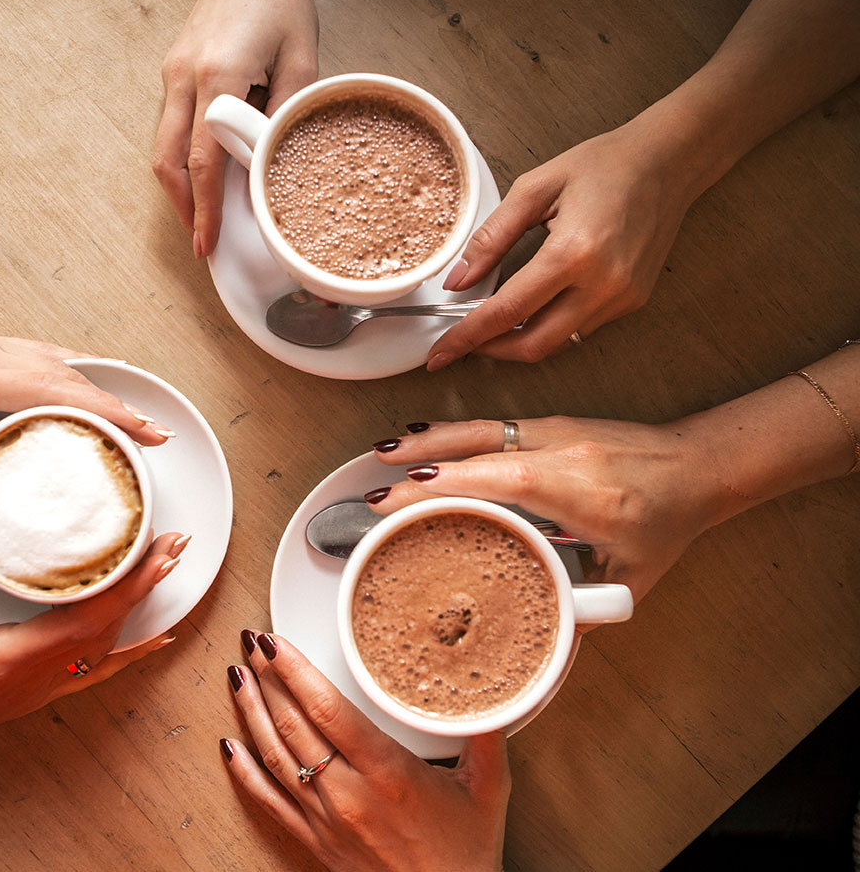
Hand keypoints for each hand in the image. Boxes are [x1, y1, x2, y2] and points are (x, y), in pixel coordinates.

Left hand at [0, 277, 171, 498]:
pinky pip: (40, 354)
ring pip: (60, 362)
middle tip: (158, 435)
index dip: (110, 415)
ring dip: (101, 388)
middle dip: (121, 406)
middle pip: (72, 377)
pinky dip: (72, 371)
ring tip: (132, 416)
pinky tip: (83, 382)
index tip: (148, 434)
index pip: (58, 395)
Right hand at [0, 487, 188, 767]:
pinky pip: (95, 669)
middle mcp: (31, 680)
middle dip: (145, 583)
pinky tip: (158, 637)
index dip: (125, 586)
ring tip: (168, 565)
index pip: (82, 621)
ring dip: (139, 605)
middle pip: (106, 629)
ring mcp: (38, 690)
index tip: (155, 551)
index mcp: (2, 663)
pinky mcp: (36, 690)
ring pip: (105, 647)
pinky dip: (130, 650)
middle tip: (175, 542)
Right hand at [153, 0, 317, 257]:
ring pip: (162, 145)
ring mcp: (173, 71)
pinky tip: (204, 176)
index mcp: (219, 75)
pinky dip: (182, 158)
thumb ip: (285, 115)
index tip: (208, 242)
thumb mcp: (301, 59)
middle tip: (202, 242)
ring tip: (203, 216)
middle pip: (168, 161)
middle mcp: (185, 76)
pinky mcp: (174, 68)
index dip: (205, 209)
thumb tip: (272, 168)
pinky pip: (170, 124)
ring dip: (180, 186)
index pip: (203, 161)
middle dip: (183, 208)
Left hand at [221, 632, 508, 871]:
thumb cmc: (465, 854)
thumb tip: (491, 691)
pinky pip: (269, 801)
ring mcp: (326, 819)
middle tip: (252, 642)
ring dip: (251, 712)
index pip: (327, 708)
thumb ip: (487, 735)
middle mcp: (348, 793)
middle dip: (267, 678)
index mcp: (386, 772)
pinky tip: (229, 745)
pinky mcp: (315, 841)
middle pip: (293, 723)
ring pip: (274, 756)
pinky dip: (244, 771)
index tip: (277, 642)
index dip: (295, 671)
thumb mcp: (487, 789)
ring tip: (237, 676)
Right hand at [365, 418, 728, 602]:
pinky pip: (492, 425)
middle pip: (478, 448)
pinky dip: (453, 435)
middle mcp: (562, 451)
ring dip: (429, 441)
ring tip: (384, 455)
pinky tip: (427, 444)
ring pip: (480, 428)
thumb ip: (587, 610)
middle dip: (420, 466)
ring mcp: (554, 431)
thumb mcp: (633, 575)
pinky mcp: (550, 424)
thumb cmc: (670, 518)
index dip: (446, 485)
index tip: (400, 500)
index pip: (500, 479)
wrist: (702, 463)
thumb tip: (549, 650)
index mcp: (581, 490)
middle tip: (374, 489)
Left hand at [427, 122, 697, 367]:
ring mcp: (622, 297)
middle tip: (460, 344)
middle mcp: (602, 284)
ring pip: (557, 343)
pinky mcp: (632, 301)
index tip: (440, 354)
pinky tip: (531, 311)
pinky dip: (548, 328)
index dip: (466, 338)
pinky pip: (580, 329)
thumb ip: (490, 239)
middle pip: (533, 345)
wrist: (668, 161)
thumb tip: (458, 281)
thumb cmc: (604, 166)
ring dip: (518, 343)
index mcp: (573, 253)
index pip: (506, 312)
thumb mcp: (534, 189)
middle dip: (490, 351)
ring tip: (490, 327)